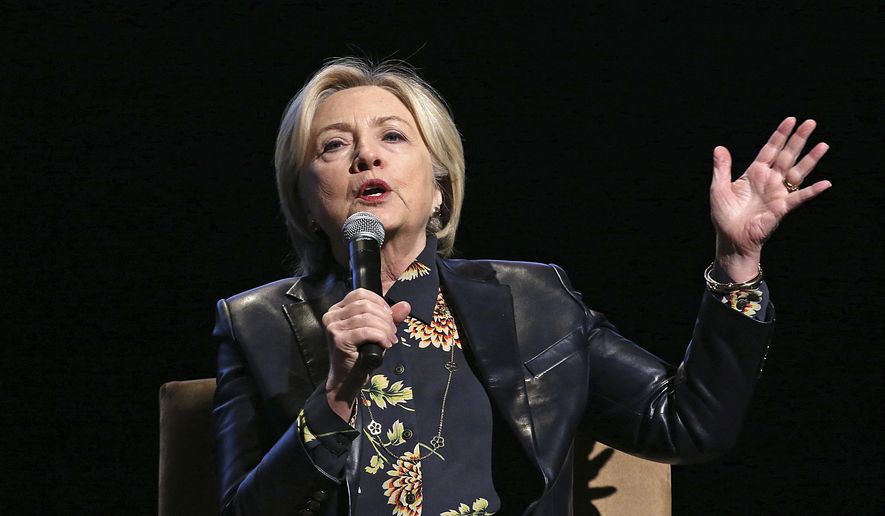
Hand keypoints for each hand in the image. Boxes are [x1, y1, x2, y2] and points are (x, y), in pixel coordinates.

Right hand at [321, 289, 409, 420]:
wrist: (346, 379)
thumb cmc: (360, 355)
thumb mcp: (377, 332)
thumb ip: (389, 318)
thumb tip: (405, 305)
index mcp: (337, 309)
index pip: (360, 293)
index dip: (379, 302)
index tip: (389, 317)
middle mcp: (331, 316)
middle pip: (365, 305)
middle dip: (385, 318)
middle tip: (392, 332)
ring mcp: (333, 328)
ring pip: (367, 318)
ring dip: (385, 329)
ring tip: (390, 340)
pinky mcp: (339, 340)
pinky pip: (366, 332)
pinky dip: (380, 337)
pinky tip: (386, 345)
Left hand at [710, 117, 831, 280]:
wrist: (731, 238)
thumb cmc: (724, 215)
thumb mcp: (718, 188)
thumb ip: (722, 168)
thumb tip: (719, 147)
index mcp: (754, 173)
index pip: (770, 149)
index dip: (780, 135)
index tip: (791, 120)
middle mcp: (769, 180)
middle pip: (787, 155)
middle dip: (798, 139)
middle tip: (811, 123)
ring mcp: (777, 193)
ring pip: (797, 172)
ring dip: (810, 159)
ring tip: (823, 145)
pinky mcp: (782, 208)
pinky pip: (799, 197)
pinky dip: (812, 191)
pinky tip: (825, 183)